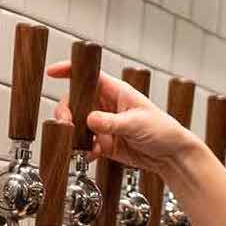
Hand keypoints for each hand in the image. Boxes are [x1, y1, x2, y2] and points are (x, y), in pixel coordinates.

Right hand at [47, 62, 198, 175]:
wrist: (172, 156)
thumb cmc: (163, 131)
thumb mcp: (137, 123)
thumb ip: (112, 123)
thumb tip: (89, 120)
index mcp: (116, 91)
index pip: (89, 75)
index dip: (70, 70)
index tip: (53, 72)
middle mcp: (107, 106)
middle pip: (75, 102)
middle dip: (66, 113)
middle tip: (68, 125)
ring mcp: (104, 125)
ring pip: (77, 125)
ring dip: (74, 135)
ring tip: (81, 144)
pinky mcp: (105, 143)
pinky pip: (86, 145)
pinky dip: (84, 151)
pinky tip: (91, 156)